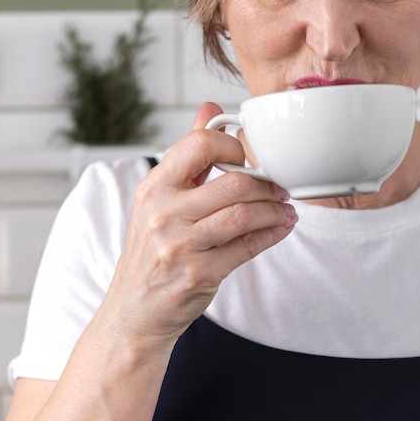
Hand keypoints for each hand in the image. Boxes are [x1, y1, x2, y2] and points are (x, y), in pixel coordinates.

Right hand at [103, 102, 297, 349]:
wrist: (133, 311)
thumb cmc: (153, 250)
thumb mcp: (160, 199)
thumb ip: (189, 154)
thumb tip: (211, 108)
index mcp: (154, 186)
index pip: (200, 144)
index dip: (235, 145)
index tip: (250, 158)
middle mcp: (163, 212)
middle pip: (234, 182)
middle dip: (267, 184)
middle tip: (281, 187)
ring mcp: (180, 245)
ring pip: (245, 214)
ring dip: (276, 210)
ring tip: (286, 208)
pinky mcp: (199, 274)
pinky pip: (249, 246)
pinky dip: (273, 233)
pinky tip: (281, 227)